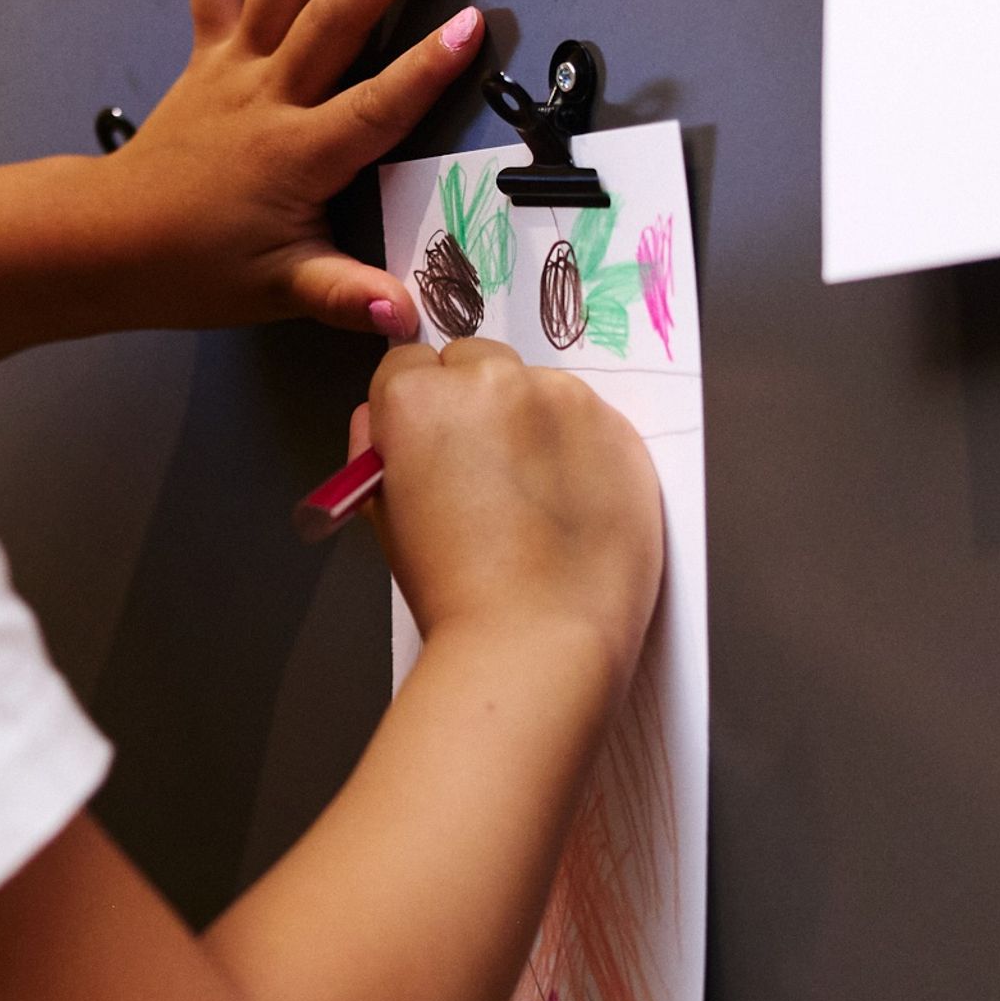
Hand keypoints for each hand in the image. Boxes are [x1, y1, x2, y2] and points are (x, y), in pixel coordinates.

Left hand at [88, 0, 482, 337]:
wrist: (108, 241)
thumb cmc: (198, 267)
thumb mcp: (280, 291)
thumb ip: (348, 295)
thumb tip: (410, 315)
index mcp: (297, 156)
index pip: (373, 106)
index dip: (424, 67)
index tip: (473, 25)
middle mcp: (267, 95)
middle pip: (335, 17)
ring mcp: (232, 64)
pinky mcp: (206, 50)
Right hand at [356, 336, 662, 669]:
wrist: (538, 639)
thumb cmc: (455, 592)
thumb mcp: (384, 515)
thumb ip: (379, 450)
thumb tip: (389, 427)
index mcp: (419, 397)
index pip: (407, 365)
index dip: (414, 412)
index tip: (429, 447)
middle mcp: (491, 380)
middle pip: (474, 361)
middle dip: (472, 402)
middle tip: (482, 471)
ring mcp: (563, 399)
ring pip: (537, 387)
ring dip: (529, 422)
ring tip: (532, 499)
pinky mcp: (620, 428)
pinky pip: (589, 421)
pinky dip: (579, 450)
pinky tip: (571, 506)